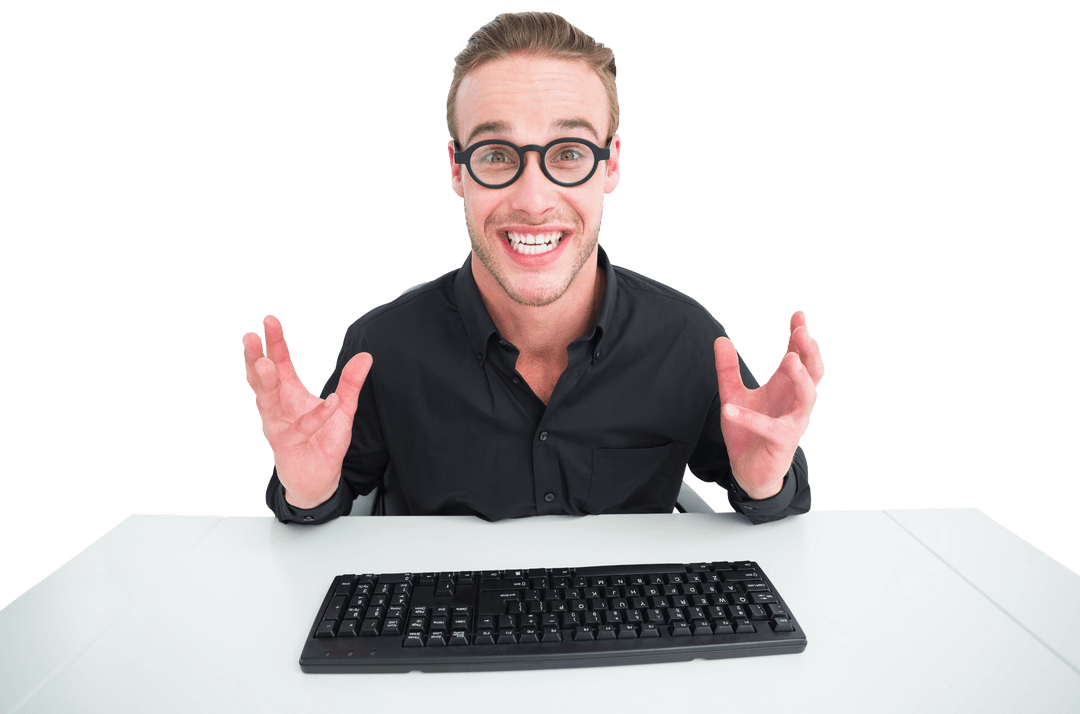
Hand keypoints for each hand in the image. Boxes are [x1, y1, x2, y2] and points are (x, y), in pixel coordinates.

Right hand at [242, 314, 372, 508]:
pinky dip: (317, 415)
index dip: (275, 342)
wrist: (317, 480)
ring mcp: (279, 427)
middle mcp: (278, 408)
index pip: (279, 363)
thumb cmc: (323, 442)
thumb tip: (366, 356)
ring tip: (266, 364)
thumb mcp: (343, 409)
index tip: (269, 320)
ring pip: (267, 402)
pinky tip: (329, 401)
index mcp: (288, 393)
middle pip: (262, 379)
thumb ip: (351, 384)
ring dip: (266, 383)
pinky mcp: (289, 446)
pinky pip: (302, 428)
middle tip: (249, 337)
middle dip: (255, 357)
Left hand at [714, 310, 823, 498]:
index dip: (799, 336)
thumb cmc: (747, 432)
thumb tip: (721, 340)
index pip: (798, 356)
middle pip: (813, 372)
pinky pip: (769, 428)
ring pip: (808, 396)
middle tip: (803, 333)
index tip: (798, 315)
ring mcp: (793, 422)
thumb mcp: (733, 394)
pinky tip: (730, 409)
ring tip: (788, 359)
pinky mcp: (781, 442)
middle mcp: (794, 402)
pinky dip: (749, 418)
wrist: (749, 470)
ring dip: (800, 377)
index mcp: (785, 387)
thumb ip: (727, 369)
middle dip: (809, 352)